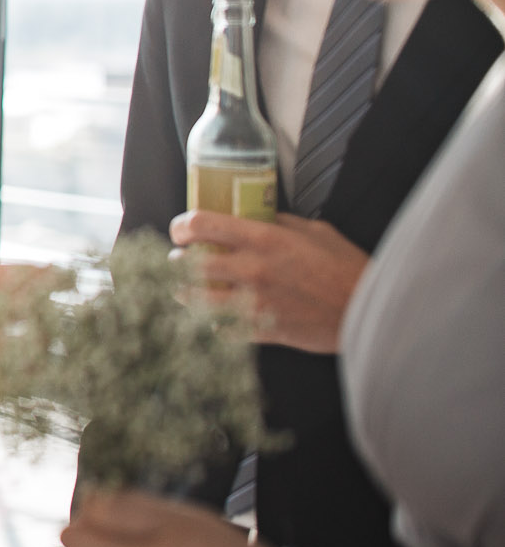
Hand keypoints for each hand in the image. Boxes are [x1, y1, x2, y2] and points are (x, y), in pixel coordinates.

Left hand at [170, 211, 365, 353]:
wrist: (369, 308)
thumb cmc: (346, 266)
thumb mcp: (314, 231)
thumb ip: (278, 222)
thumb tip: (253, 216)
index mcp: (264, 239)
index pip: (201, 224)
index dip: (181, 226)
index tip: (180, 230)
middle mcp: (253, 269)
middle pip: (189, 264)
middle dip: (177, 262)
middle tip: (178, 261)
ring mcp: (255, 302)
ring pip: (198, 300)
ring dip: (186, 293)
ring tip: (183, 289)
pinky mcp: (262, 330)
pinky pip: (221, 329)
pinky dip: (214, 322)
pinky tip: (216, 317)